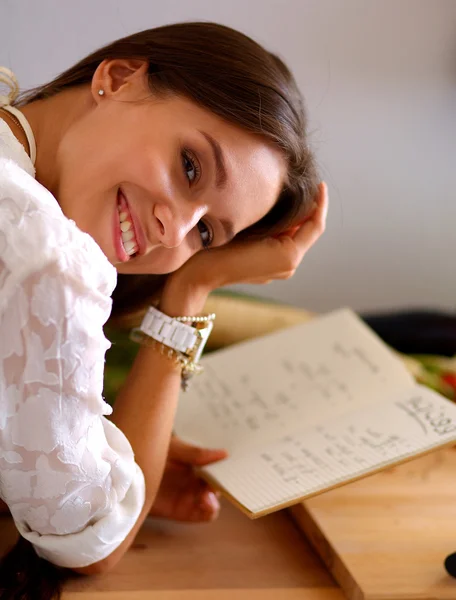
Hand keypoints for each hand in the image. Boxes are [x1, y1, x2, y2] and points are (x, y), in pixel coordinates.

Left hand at [149, 436, 227, 521]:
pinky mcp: (180, 511)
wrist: (125, 474)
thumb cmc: (150, 452)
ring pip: (212, 503)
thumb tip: (224, 454)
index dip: (228, 469)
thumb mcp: (174, 448)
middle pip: (217, 486)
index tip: (232, 469)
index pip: (219, 467)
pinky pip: (201, 515)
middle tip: (216, 484)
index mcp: (197, 461)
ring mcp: (190, 496)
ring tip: (206, 497)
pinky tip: (206, 505)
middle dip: (222, 487)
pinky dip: (207, 512)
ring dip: (214, 500)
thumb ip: (196, 454)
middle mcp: (196, 479)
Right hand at [163, 182, 327, 300]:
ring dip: (295, 220)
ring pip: (295, 239)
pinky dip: (284, 230)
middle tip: (304, 185)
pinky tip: (273, 215)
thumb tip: (301, 204)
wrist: (199, 274)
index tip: (320, 184)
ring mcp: (280, 270)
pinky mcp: (269, 270)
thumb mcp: (251, 227)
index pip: (316, 226)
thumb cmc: (221, 249)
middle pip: (307, 232)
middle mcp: (289, 266)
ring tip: (289, 196)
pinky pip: (284, 246)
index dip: (321, 203)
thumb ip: (280, 218)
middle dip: (308, 210)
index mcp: (289, 256)